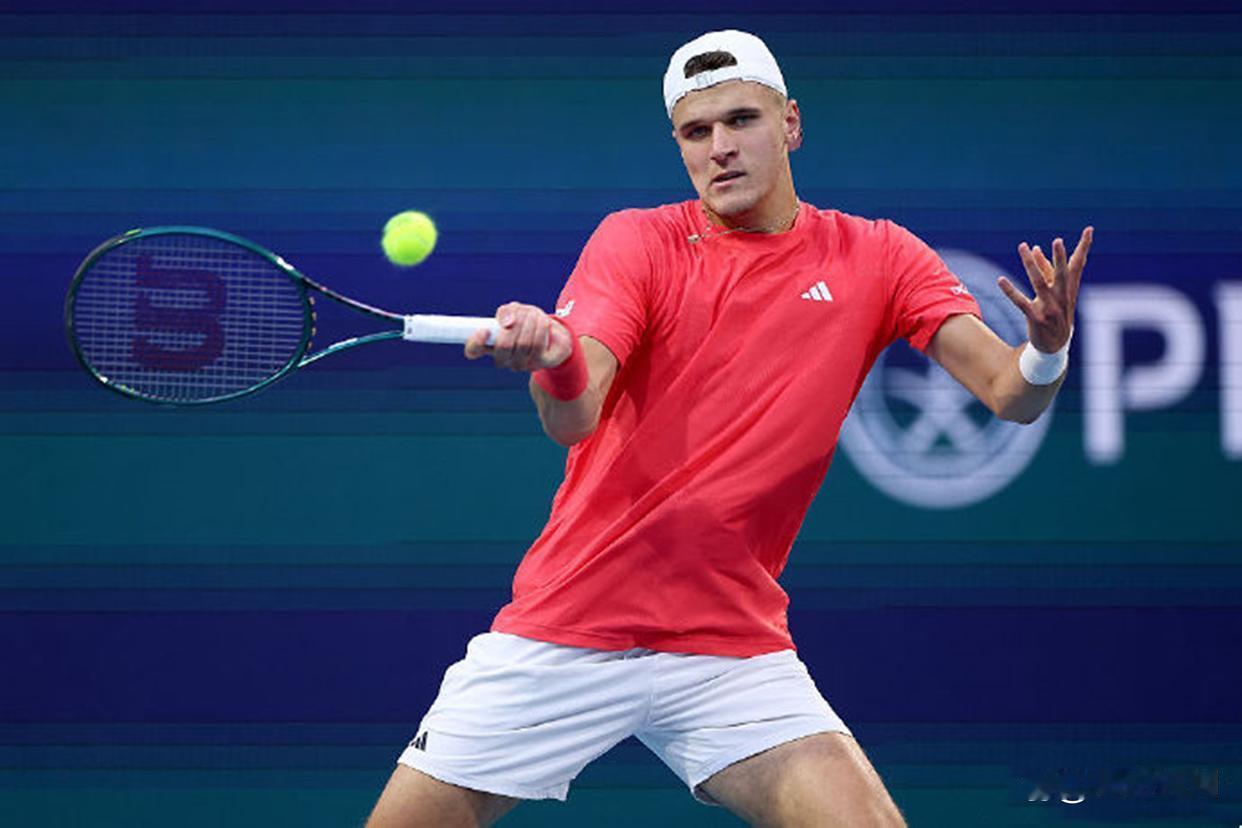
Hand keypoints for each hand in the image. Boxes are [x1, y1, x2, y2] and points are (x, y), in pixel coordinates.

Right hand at [463, 301, 573, 371]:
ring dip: (530, 323)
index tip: (485, 330)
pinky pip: (537, 345)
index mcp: (489, 345)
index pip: (473, 350)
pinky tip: (543, 321)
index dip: (476, 343)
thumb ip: (507, 312)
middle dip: (514, 326)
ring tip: (535, 314)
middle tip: (520, 315)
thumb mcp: (515, 311)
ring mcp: (519, 364)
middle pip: (503, 347)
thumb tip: (507, 323)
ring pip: (522, 344)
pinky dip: (540, 328)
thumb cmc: (528, 321)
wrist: (554, 333)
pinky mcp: (537, 363)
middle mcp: (502, 359)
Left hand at [998, 226, 1092, 352]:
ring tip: (1023, 247)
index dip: (1084, 247)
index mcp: (1069, 290)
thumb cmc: (1054, 314)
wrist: (1054, 347)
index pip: (1078, 265)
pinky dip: (1010, 291)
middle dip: (1060, 258)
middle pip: (1062, 274)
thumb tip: (1035, 248)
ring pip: (1039, 283)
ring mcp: (1050, 309)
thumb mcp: (1054, 293)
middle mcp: (1062, 298)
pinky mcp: (1035, 318)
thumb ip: (1045, 269)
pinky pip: (1021, 303)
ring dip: (1030, 265)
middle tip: (1058, 241)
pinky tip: (1000, 279)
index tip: (1089, 229)